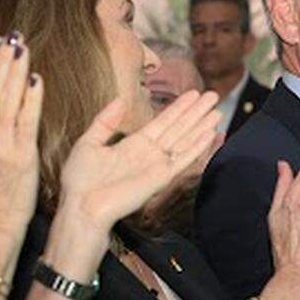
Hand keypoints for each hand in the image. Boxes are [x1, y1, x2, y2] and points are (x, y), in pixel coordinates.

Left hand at [57, 90, 219, 235]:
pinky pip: (183, 159)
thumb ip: (105, 121)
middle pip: (179, 128)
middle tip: (213, 95)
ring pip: (185, 141)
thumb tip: (119, 99)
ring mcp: (158, 165)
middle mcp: (150, 154)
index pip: (163, 122)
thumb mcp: (89, 142)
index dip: (178, 108)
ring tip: (218, 110)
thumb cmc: (81, 180)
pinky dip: (198, 146)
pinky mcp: (161, 177)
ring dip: (202, 126)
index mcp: (135, 144)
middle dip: (196, 112)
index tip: (193, 94)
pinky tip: (211, 133)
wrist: (81, 206)